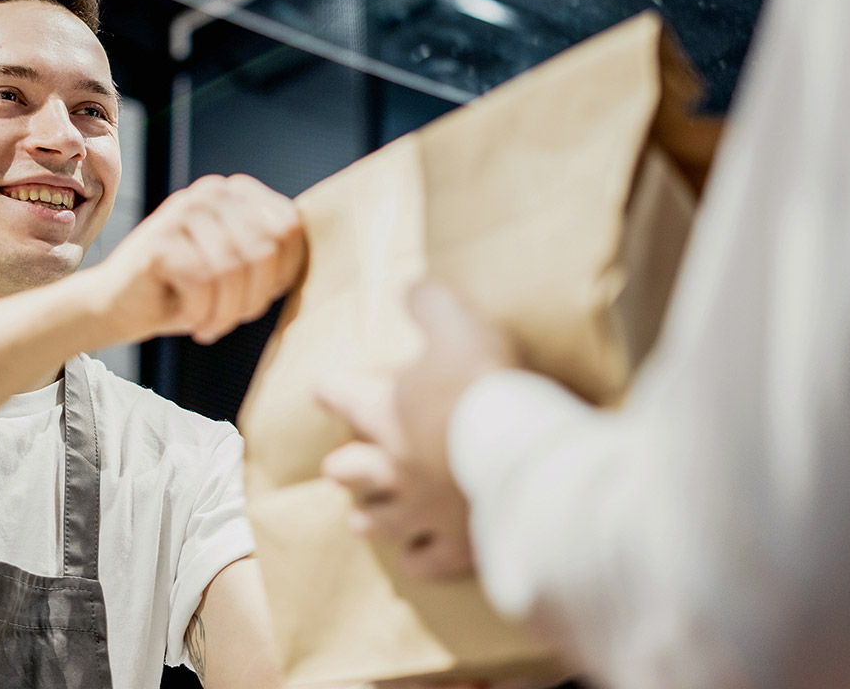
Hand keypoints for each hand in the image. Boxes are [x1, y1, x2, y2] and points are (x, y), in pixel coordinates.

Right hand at [93, 174, 304, 344]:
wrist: (114, 305)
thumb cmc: (182, 292)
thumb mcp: (236, 268)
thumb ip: (271, 254)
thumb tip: (331, 261)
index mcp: (236, 192)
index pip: (289, 230)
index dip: (281, 276)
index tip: (257, 299)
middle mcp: (211, 191)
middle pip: (264, 250)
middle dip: (253, 297)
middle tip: (230, 318)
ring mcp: (182, 210)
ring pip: (232, 270)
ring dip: (227, 311)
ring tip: (211, 323)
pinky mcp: (159, 239)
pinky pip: (202, 283)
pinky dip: (201, 313)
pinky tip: (191, 320)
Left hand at [318, 280, 516, 578]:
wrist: (527, 452)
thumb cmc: (486, 382)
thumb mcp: (456, 321)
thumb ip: (429, 303)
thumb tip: (412, 287)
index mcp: (386, 413)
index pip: (344, 397)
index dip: (333, 391)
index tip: (322, 390)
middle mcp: (393, 467)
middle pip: (351, 470)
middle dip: (345, 466)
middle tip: (339, 466)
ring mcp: (423, 511)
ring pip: (379, 522)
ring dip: (369, 518)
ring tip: (360, 521)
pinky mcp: (457, 545)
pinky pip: (426, 562)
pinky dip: (419, 559)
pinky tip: (417, 559)